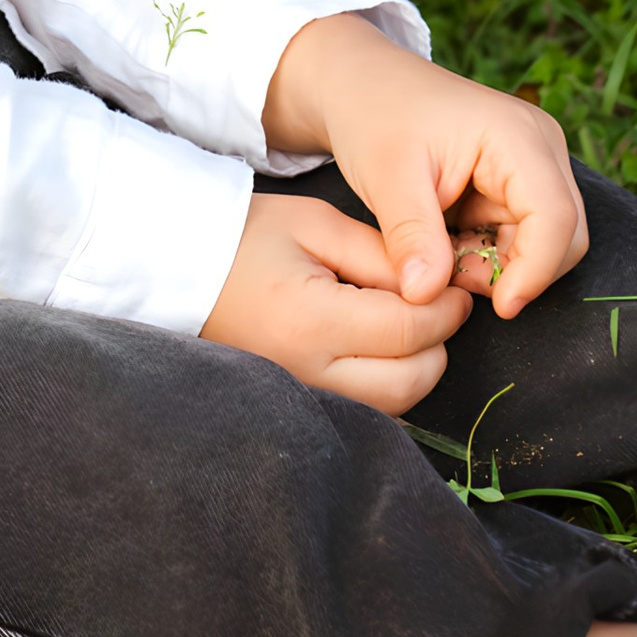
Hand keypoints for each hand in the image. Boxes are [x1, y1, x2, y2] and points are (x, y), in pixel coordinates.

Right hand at [199, 189, 475, 407]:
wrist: (181, 269)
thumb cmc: (246, 237)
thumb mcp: (316, 225)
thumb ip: (380, 254)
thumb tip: (435, 282)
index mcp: (313, 321)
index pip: (409, 330)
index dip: (445, 308)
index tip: (455, 286)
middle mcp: (311, 373)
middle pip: (411, 381)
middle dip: (438, 343)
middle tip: (437, 304)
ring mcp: (305, 397)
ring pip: (395, 407)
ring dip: (417, 369)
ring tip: (408, 324)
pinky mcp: (302, 405)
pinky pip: (368, 411)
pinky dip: (388, 385)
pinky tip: (381, 350)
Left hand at [260, 10, 587, 319]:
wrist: (361, 86)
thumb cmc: (374, 115)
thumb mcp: (384, 176)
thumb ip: (411, 237)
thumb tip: (426, 297)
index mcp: (517, 135)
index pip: (555, 218)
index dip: (535, 272)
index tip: (499, 308)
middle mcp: (539, 147)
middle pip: (564, 236)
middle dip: (515, 270)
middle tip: (450, 276)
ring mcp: (533, 164)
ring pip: (543, 243)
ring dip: (495, 264)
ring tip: (436, 253)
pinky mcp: (518, 182)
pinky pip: (521, 237)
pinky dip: (486, 253)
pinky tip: (443, 242)